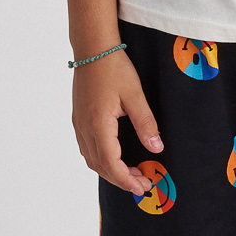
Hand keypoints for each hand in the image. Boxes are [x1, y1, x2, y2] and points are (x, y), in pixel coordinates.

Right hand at [72, 52, 162, 195]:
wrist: (92, 49)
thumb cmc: (113, 68)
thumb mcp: (135, 95)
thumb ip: (146, 123)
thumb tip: (156, 147)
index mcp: (98, 124)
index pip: (111, 163)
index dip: (127, 179)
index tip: (143, 186)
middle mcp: (84, 128)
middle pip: (100, 166)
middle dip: (121, 180)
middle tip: (143, 185)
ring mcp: (79, 124)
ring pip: (92, 159)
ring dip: (111, 171)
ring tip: (132, 175)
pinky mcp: (79, 119)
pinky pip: (87, 149)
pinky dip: (102, 160)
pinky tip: (115, 158)